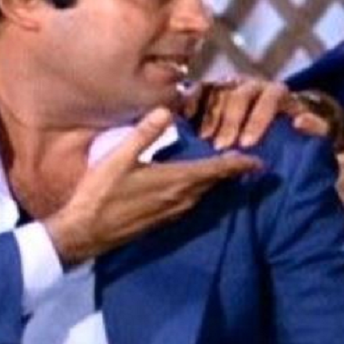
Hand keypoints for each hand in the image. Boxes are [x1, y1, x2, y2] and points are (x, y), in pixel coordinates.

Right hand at [44, 108, 261, 265]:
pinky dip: (200, 191)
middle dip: (230, 171)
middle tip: (246, 160)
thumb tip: (168, 109)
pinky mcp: (161, 221)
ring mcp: (171, 213)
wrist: (83, 234)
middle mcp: (179, 199)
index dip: (238, 165)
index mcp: (174, 181)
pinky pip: (190, 203)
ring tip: (224, 169)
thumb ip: (144, 133)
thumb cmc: (100, 194)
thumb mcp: (119, 157)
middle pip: (213, 183)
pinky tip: (194, 185)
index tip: (260, 161)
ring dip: (215, 182)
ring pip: (202, 195)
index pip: (215, 170)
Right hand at [182, 78, 332, 148]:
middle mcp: (254, 84)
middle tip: (221, 148)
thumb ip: (315, 127)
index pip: (269, 99)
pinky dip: (192, 101)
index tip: (247, 144)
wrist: (283, 120)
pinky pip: (200, 90)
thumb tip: (301, 121)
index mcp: (279, 91)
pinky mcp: (214, 89)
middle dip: (230, 122)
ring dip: (209, 117)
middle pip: (240, 96)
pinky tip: (184, 118)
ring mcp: (232, 84)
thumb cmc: (300, 130)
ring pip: (219, 92)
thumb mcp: (317, 130)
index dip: (258, 120)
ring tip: (203, 142)